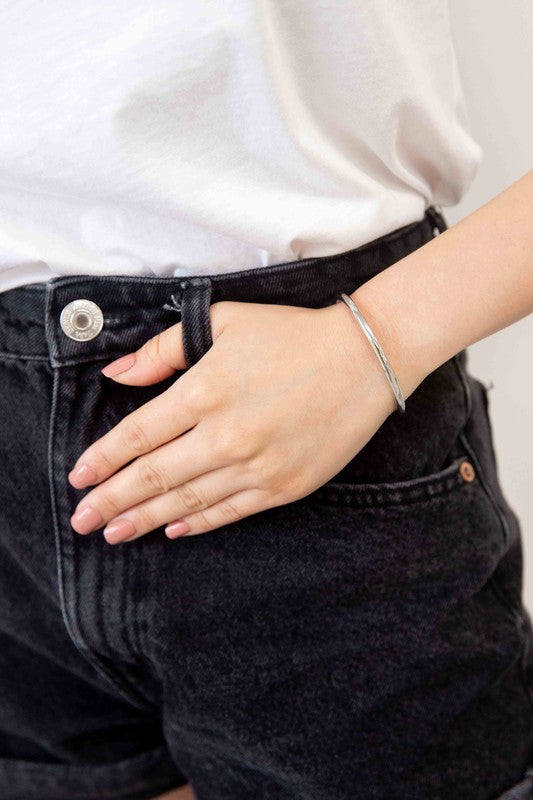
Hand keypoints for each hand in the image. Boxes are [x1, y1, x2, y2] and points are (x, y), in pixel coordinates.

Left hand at [68, 299, 399, 543]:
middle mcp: (226, 435)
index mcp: (205, 391)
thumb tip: (116, 374)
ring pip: (186, 500)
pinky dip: (197, 523)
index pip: (136, 435)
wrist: (364, 359)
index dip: (102, 460)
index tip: (77, 478)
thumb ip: (164, 349)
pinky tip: (173, 529)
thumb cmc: (291, 335)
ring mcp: (257, 466)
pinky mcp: (284, 486)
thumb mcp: (223, 322)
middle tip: (82, 520)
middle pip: (153, 476)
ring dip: (145, 519)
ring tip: (114, 533)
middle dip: (111, 501)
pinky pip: (230, 512)